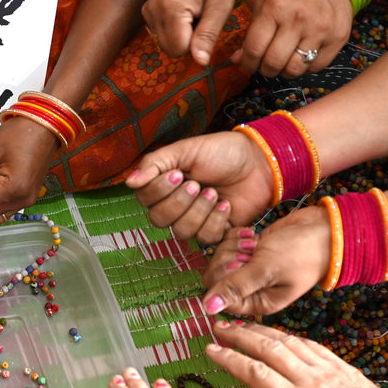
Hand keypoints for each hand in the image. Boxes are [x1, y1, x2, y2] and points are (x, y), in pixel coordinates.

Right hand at [125, 131, 273, 243]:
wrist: (258, 162)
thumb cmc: (221, 152)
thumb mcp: (185, 150)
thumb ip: (155, 164)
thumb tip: (130, 183)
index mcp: (163, 185)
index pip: (144, 199)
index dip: (159, 190)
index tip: (178, 174)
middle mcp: (174, 206)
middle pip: (159, 219)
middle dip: (179, 202)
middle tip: (197, 184)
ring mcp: (194, 221)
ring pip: (182, 231)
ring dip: (199, 211)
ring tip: (214, 193)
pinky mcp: (215, 232)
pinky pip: (206, 238)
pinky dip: (216, 220)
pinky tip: (226, 205)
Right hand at [142, 0, 239, 66]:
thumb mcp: (220, 9)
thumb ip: (208, 36)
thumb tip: (201, 62)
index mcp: (171, 8)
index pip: (179, 49)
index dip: (196, 44)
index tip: (204, 24)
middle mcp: (153, 10)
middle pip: (169, 49)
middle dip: (187, 42)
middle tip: (199, 20)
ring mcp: (148, 11)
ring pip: (164, 44)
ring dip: (181, 37)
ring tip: (192, 17)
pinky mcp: (147, 11)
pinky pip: (160, 35)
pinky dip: (173, 31)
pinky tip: (184, 16)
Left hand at [200, 207, 327, 315]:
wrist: (324, 229)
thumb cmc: (301, 252)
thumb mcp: (266, 270)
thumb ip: (235, 287)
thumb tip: (207, 308)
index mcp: (258, 302)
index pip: (219, 297)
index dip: (223, 278)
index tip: (239, 263)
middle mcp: (252, 289)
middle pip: (217, 276)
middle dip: (228, 258)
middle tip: (249, 251)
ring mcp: (251, 269)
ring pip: (221, 258)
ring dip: (233, 246)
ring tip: (254, 243)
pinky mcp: (251, 251)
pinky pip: (228, 244)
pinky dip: (237, 236)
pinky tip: (253, 235)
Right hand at [205, 320, 387, 387]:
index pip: (256, 374)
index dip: (230, 359)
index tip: (210, 350)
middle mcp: (309, 380)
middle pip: (268, 349)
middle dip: (240, 335)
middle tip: (218, 327)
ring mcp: (325, 368)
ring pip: (286, 341)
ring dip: (260, 331)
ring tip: (239, 326)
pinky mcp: (337, 363)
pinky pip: (307, 343)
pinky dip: (286, 335)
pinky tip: (275, 334)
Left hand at [236, 0, 352, 77]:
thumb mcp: (265, 4)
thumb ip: (250, 32)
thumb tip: (237, 60)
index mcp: (274, 8)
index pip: (254, 49)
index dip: (248, 64)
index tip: (248, 66)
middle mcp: (298, 19)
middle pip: (274, 63)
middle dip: (265, 70)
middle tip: (265, 66)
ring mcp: (320, 30)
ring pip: (295, 70)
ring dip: (285, 72)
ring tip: (284, 62)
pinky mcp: (337, 38)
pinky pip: (316, 67)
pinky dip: (306, 67)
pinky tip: (302, 56)